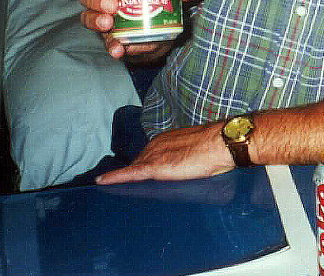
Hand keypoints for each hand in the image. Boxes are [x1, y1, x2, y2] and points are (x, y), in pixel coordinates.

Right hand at [79, 0, 199, 59]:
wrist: (159, 32)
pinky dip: (111, 46)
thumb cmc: (159, 0)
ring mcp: (102, 17)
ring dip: (96, 21)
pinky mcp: (108, 37)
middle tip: (112, 5)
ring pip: (88, 17)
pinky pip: (105, 41)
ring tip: (108, 25)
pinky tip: (117, 50)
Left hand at [95, 122, 233, 184]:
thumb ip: (189, 153)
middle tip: (125, 182)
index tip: (138, 170)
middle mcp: (158, 144)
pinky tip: (102, 182)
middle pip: (141, 160)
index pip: (151, 153)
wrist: (221, 143)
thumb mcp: (199, 148)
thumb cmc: (217, 147)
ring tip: (111, 184)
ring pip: (134, 167)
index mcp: (169, 138)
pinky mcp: (153, 167)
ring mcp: (155, 155)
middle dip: (133, 170)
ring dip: (124, 175)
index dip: (145, 163)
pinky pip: (129, 173)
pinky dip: (115, 177)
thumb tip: (191, 162)